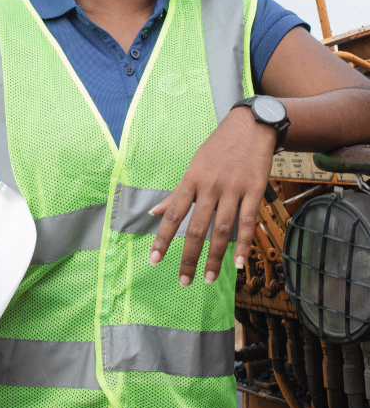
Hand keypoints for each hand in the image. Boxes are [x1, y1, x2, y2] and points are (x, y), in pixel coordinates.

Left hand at [148, 107, 276, 285]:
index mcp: (191, 179)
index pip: (172, 214)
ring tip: (208, 278)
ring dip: (214, 257)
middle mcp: (210, 185)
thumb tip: (153, 213)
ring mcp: (233, 188)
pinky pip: (248, 222)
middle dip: (189, 257)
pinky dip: (244, 244)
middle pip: (196, 227)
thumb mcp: (193, 167)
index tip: (154, 260)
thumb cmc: (218, 149)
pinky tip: (240, 264)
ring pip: (221, 229)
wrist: (251, 127)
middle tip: (184, 281)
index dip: (163, 238)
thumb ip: (176, 193)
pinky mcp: (254, 190)